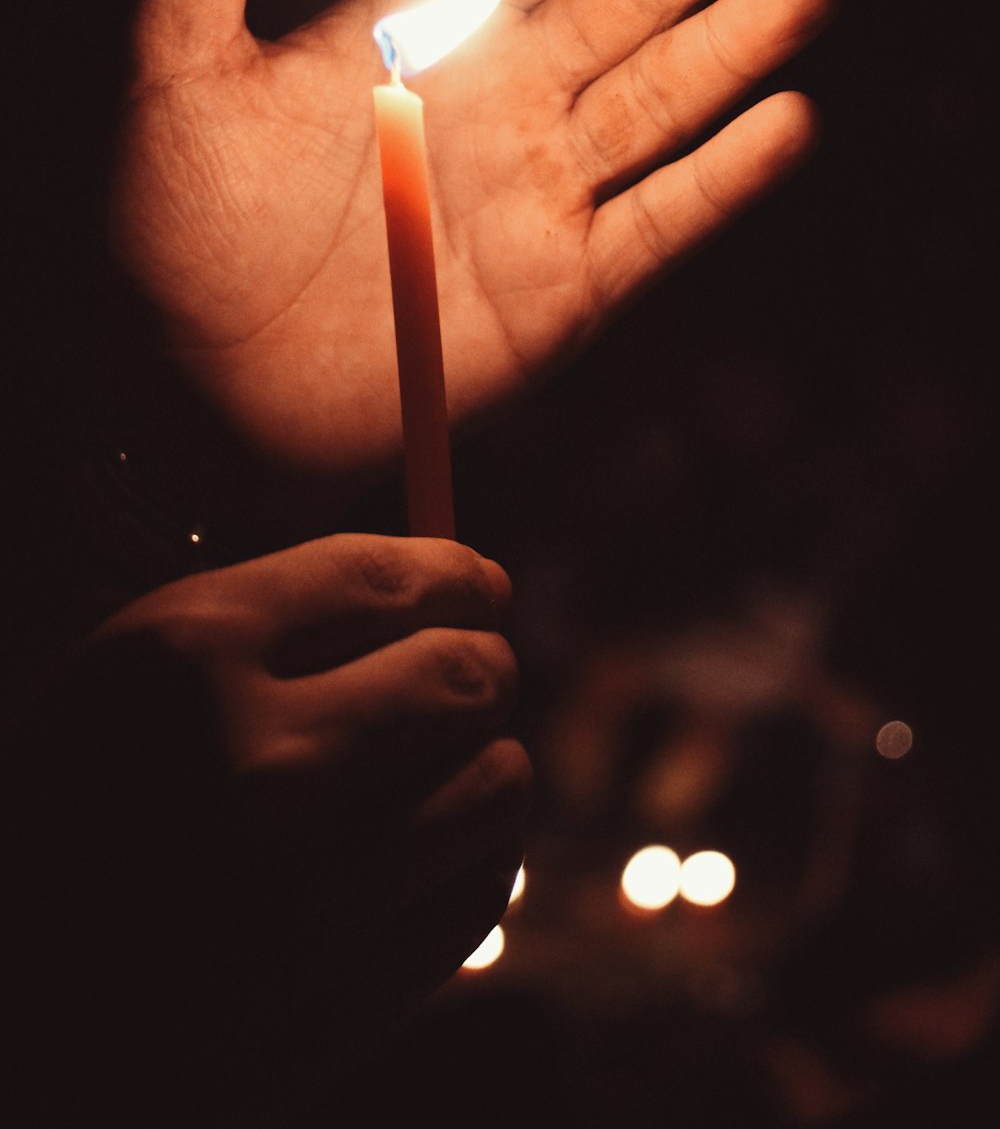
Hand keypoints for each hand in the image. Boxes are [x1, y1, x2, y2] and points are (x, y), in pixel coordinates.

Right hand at [10, 534, 527, 1124]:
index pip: (387, 578)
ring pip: (497, 781)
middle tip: (476, 675)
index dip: (453, 575)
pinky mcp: (344, 1000)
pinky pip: (477, 891)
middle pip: (462, 673)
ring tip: (452, 768)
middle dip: (484, 664)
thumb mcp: (127, 678)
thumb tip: (442, 586)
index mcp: (188, 655)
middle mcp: (261, 762)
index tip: (477, 587)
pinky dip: (474, 858)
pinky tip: (429, 855)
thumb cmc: (60, 814)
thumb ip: (270, 624)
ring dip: (488, 761)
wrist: (2, 1007)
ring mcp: (310, 892)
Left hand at [115, 0, 832, 477]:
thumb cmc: (180, 228)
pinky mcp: (555, 295)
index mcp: (421, 44)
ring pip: (653, 106)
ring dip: (726, 47)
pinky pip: (655, 227)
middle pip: (619, 10)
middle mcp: (493, 112)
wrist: (198, 384)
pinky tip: (783, 123)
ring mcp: (532, 202)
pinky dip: (718, 181)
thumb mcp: (180, 60)